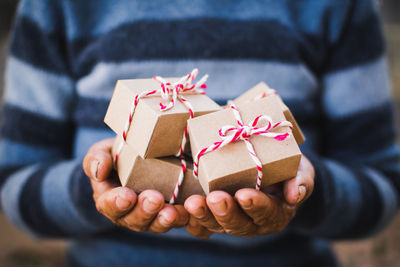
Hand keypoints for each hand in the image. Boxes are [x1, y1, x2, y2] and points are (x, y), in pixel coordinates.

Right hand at [83, 138, 188, 232]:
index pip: (108, 206)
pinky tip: (190, 211)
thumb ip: (96, 159)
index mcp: (109, 199)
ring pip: (157, 224)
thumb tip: (99, 171)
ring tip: (172, 212)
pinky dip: (184, 217)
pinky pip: (178, 219)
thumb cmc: (118, 155)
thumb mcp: (102, 152)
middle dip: (145, 211)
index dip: (117, 203)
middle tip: (154, 199)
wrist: (141, 156)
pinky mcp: (171, 212)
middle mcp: (129, 213)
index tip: (127, 195)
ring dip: (165, 219)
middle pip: (134, 219)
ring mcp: (151, 216)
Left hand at [184, 155, 313, 237]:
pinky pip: (203, 226)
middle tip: (214, 198)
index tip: (245, 194)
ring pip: (218, 225)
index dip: (256, 205)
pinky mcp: (217, 216)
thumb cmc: (288, 169)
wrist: (274, 172)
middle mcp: (254, 222)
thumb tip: (296, 194)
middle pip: (239, 224)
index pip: (267, 212)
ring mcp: (234, 220)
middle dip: (226, 212)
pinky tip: (181, 211)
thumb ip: (301, 180)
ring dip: (204, 215)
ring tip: (192, 203)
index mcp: (276, 212)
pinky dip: (192, 221)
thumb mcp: (301, 170)